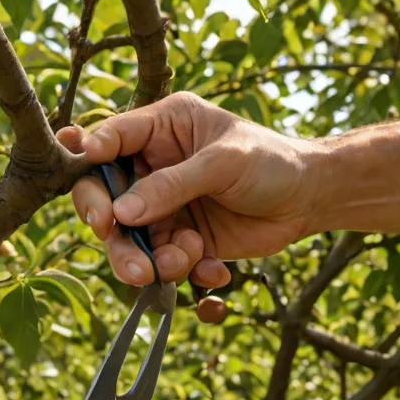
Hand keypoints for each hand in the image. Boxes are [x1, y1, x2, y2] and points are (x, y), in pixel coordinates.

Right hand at [57, 92, 318, 288]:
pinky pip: (160, 263)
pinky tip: (214, 268)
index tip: (91, 183)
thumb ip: (173, 184)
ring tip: (180, 262)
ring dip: (145, 258)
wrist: (309, 201)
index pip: (110, 139)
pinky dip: (183, 271)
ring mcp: (162, 208)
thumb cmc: (272, 161)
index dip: (90, 160)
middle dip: (107, 222)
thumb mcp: (224, 163)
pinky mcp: (176, 241)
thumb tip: (122, 213)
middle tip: (111, 234)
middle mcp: (152, 168)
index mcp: (160, 129)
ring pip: (127, 240)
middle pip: (105, 197)